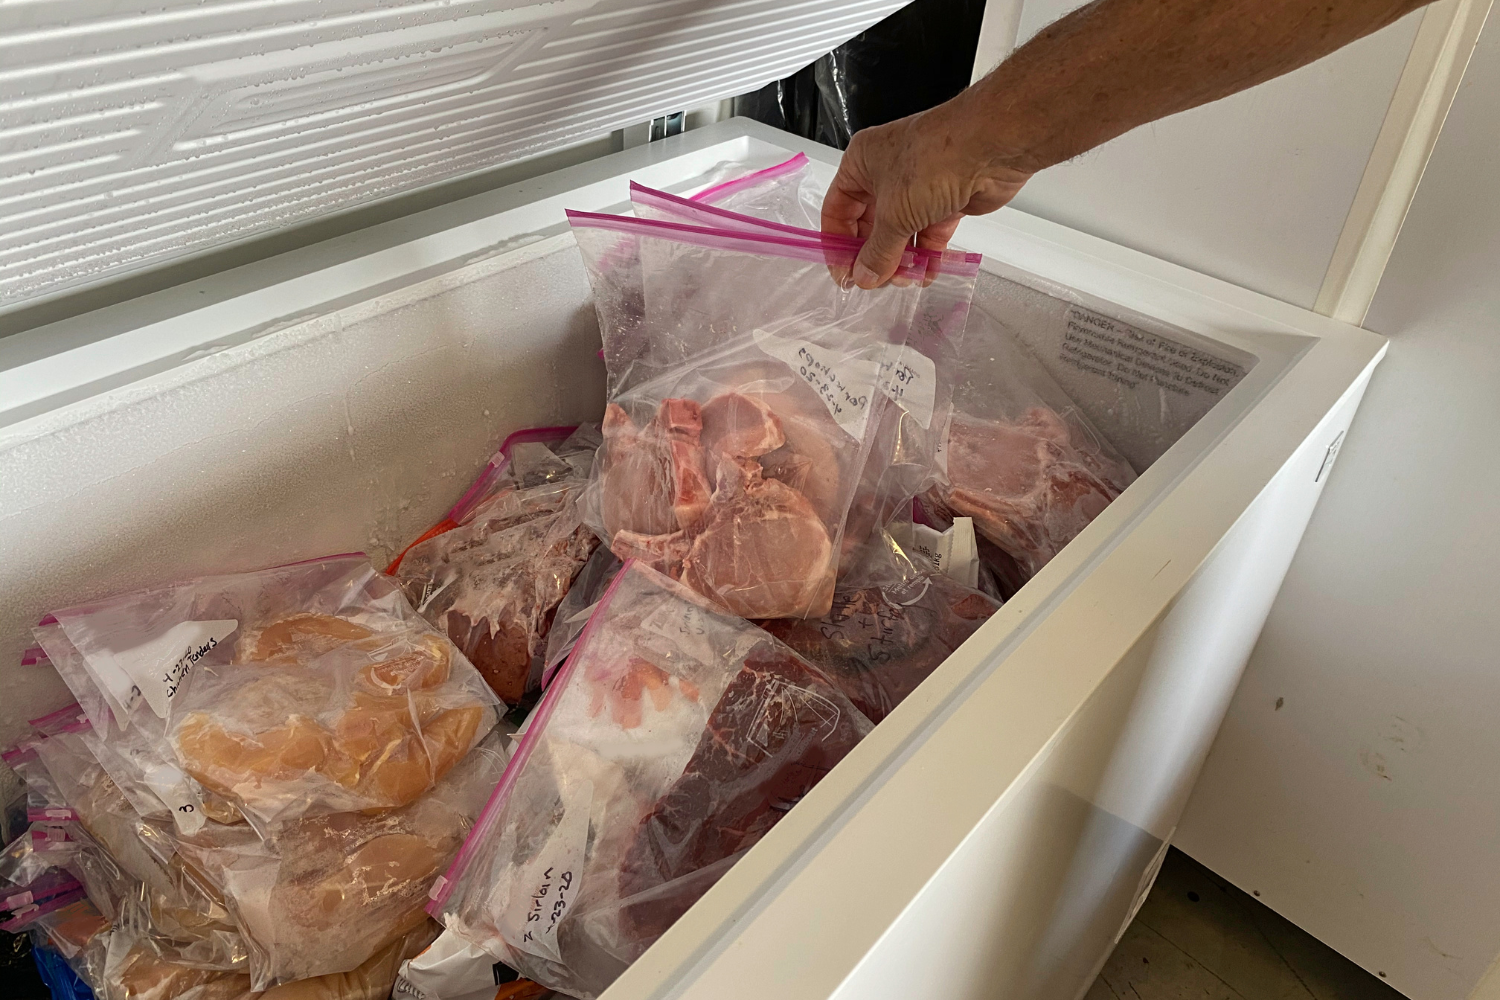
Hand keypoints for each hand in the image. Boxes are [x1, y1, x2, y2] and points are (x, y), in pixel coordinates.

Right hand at [822, 100, 1035, 287]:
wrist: (991, 147)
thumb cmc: (935, 161)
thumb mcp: (894, 214)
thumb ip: (877, 252)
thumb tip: (863, 277)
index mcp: (861, 163)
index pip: (837, 209)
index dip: (838, 244)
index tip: (845, 274)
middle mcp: (886, 173)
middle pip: (869, 225)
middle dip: (873, 255)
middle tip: (875, 282)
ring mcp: (917, 187)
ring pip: (900, 233)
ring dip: (901, 260)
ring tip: (904, 280)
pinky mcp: (945, 201)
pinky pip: (928, 235)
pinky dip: (926, 256)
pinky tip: (925, 274)